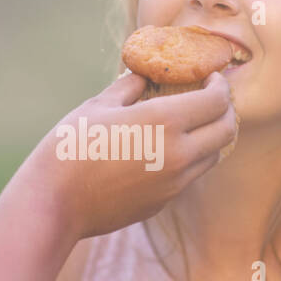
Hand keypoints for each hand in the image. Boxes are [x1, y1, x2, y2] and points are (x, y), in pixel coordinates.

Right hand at [24, 71, 236, 240]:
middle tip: (211, 98)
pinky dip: (188, 158)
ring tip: (190, 123)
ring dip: (210, 136)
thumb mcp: (98, 106)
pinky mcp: (162, 203)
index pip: (216, 100)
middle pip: (226, 130)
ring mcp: (173, 184)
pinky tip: (164, 149)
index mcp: (165, 122)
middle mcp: (179, 154)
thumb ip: (129, 87)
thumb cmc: (70, 147)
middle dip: (225, 110)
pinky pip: (188, 176)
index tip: (212, 77)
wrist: (54, 204)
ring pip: (212, 156)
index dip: (220, 85)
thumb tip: (143, 76)